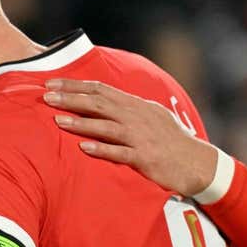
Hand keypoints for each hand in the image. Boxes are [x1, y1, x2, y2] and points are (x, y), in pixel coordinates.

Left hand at [42, 79, 218, 195]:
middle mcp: (137, 117)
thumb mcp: (152, 115)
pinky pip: (120, 153)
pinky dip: (101, 149)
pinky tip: (83, 148)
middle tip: (47, 96)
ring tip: (58, 121)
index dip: (75, 85)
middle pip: (99, 104)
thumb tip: (105, 98)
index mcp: (136, 105)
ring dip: (81, 123)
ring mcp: (141, 137)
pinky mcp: (145, 158)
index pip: (101, 89)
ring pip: (106, 127)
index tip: (52, 83)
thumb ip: (128, 107)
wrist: (199, 163)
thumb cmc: (172, 139)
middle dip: (71, 99)